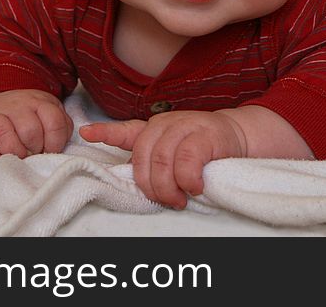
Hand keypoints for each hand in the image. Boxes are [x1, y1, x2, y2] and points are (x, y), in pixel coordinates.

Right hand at [0, 89, 73, 161]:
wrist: (0, 104)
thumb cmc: (32, 116)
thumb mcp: (52, 116)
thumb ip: (61, 128)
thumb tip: (57, 147)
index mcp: (40, 103)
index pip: (54, 122)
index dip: (55, 143)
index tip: (50, 150)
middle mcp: (16, 105)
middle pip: (29, 131)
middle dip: (34, 149)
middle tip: (32, 154)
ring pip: (3, 133)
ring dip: (13, 152)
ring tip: (17, 157)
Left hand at [79, 110, 246, 208]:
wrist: (239, 137)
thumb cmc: (204, 151)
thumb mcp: (174, 153)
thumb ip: (153, 162)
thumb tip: (130, 181)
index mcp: (154, 130)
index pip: (126, 130)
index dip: (105, 132)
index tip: (86, 133)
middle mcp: (165, 124)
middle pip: (143, 157)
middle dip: (151, 186)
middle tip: (166, 201)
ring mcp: (185, 125)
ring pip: (162, 160)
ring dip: (169, 187)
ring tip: (180, 199)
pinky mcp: (205, 133)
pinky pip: (186, 160)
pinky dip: (188, 179)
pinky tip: (195, 187)